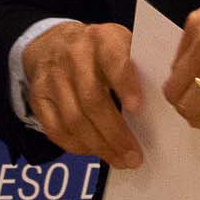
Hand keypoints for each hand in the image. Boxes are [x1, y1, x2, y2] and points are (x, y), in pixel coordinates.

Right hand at [20, 21, 142, 167]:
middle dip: (115, 132)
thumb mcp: (122, 46)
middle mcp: (74, 56)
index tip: (137, 108)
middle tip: (134, 156)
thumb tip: (161, 107)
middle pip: (92, 99)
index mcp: (102, 39)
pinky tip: (94, 152)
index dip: (125, 84)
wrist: (54, 43)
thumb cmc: (101, 51)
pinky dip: (76, 146)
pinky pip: (55, 129)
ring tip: (120, 161)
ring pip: (74, 119)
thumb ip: (139, 69)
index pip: (113, 60)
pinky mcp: (38, 97)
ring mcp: (52, 77)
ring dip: (99, 146)